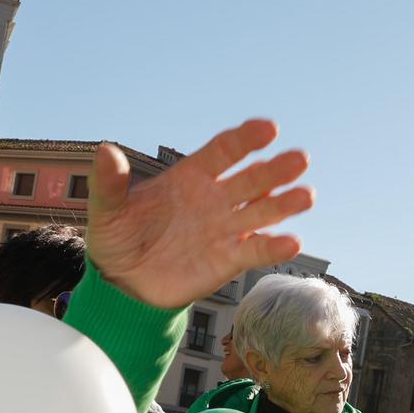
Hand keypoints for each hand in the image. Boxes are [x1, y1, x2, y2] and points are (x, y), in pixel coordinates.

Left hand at [84, 120, 311, 308]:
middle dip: (275, 169)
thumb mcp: (107, 210)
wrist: (123, 284)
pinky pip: (255, 250)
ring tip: (306, 196)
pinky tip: (292, 242)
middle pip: (251, 179)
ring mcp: (225, 229)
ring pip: (262, 211)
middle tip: (299, 159)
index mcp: (190, 177)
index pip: (224, 151)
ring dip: (284, 204)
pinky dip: (273, 247)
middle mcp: (214, 199)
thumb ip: (110, 182)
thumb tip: (107, 150)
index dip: (246, 140)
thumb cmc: (116, 239)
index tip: (268, 129)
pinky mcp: (228, 260)